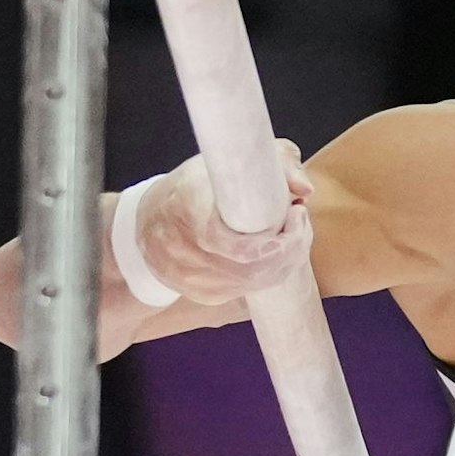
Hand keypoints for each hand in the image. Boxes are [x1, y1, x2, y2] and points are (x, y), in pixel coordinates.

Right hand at [134, 140, 314, 304]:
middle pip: (254, 267)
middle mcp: (183, 248)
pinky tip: (275, 255)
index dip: (279, 238)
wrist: (149, 219)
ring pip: (254, 282)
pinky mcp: (200, 294)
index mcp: (188, 209)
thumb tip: (305, 189)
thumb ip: (276, 162)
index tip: (297, 211)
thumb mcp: (230, 161)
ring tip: (292, 236)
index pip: (241, 245)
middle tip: (301, 224)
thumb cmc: (196, 186)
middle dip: (291, 247)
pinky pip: (245, 291)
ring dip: (284, 262)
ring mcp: (189, 277)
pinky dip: (268, 275)